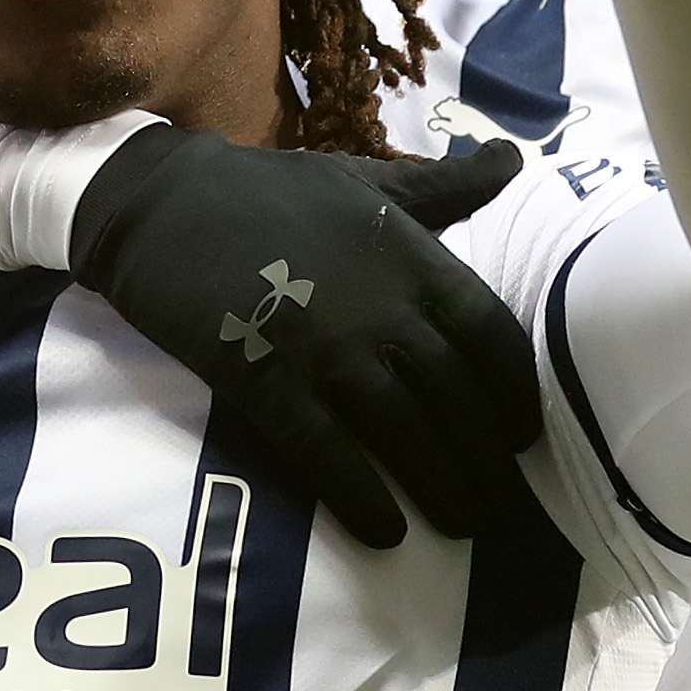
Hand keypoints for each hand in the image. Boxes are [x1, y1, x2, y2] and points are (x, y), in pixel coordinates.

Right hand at [65, 128, 542, 546]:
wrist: (164, 202)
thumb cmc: (273, 192)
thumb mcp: (368, 180)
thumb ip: (446, 186)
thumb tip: (514, 160)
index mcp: (411, 256)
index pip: (490, 334)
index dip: (516, 392)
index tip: (525, 433)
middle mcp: (378, 305)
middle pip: (454, 396)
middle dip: (485, 457)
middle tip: (500, 500)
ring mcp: (322, 346)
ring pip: (401, 431)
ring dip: (440, 486)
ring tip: (462, 523)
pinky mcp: (265, 381)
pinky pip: (325, 453)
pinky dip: (362, 496)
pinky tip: (385, 530)